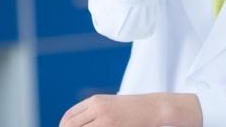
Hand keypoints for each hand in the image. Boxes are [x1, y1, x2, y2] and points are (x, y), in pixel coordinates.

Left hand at [59, 93, 201, 126]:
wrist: (156, 108)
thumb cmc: (135, 109)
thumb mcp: (112, 105)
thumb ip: (96, 113)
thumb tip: (77, 124)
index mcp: (95, 100)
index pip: (69, 116)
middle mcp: (97, 107)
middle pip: (69, 125)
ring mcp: (104, 118)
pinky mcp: (111, 126)